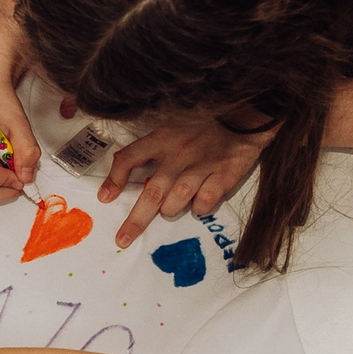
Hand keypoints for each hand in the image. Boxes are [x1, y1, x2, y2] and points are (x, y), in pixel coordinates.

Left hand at [100, 117, 267, 249]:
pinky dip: (199, 209)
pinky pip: (205, 202)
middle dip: (135, 220)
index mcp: (163, 138)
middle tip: (124, 238)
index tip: (105, 198)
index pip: (130, 157)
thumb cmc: (207, 123)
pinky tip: (199, 205)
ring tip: (170, 210)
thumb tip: (136, 175)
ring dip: (169, 211)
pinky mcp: (224, 175)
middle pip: (151, 192)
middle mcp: (179, 153)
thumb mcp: (174, 125)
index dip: (114, 178)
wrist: (247, 114)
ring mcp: (202, 165)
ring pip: (176, 201)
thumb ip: (155, 147)